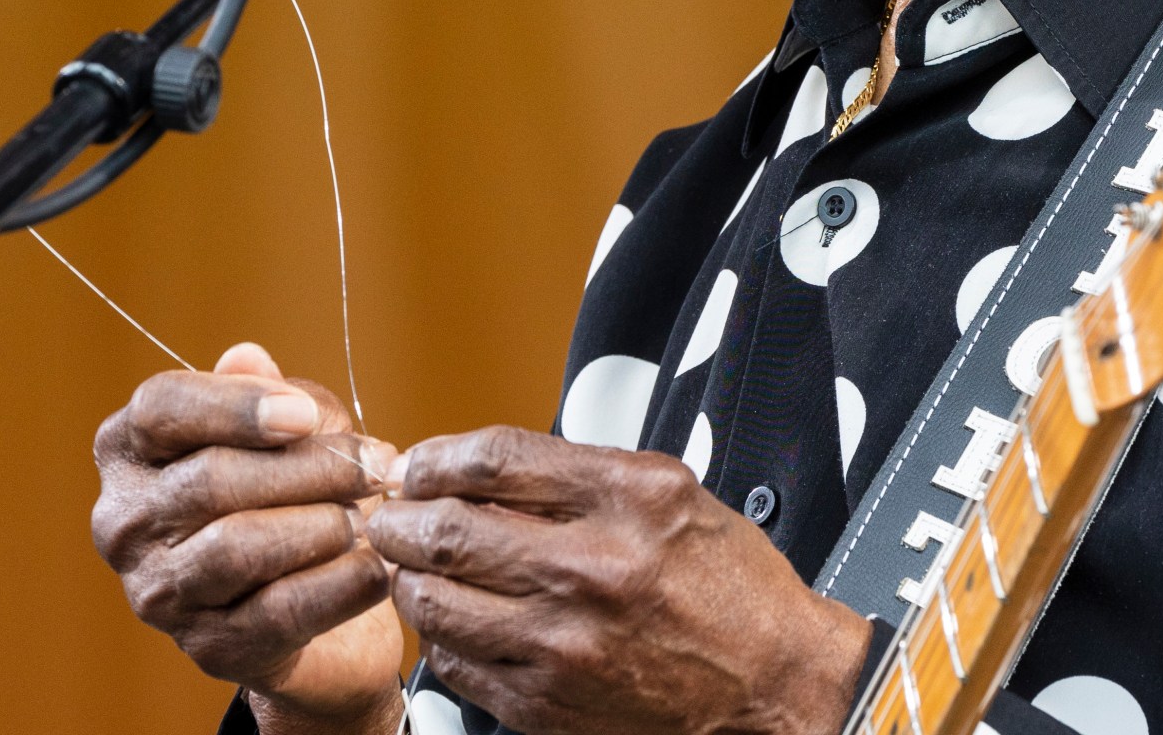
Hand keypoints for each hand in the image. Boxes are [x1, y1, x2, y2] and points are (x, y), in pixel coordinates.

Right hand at [91, 343, 403, 733]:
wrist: (319, 604)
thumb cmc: (292, 493)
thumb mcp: (287, 431)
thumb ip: (270, 392)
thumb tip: (246, 357)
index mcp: (129, 450)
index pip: (160, 409)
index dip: (234, 406)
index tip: (305, 415)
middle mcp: (124, 522)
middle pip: (211, 480)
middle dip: (309, 468)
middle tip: (376, 463)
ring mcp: (158, 592)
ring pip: (238, 548)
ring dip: (322, 525)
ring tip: (372, 516)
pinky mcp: (208, 648)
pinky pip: (278, 611)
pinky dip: (339, 585)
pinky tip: (379, 568)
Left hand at [367, 426, 871, 734]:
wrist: (772, 676)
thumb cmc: (726, 582)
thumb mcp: (668, 492)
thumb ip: (575, 476)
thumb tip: (475, 473)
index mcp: (629, 498)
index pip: (494, 460)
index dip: (436, 458)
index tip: (419, 466)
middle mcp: (595, 568)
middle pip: (447, 531)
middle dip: (399, 519)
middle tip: (390, 517)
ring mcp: (567, 644)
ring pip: (437, 603)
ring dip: (410, 580)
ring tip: (415, 569)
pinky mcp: (549, 704)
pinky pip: (457, 664)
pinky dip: (444, 638)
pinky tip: (461, 622)